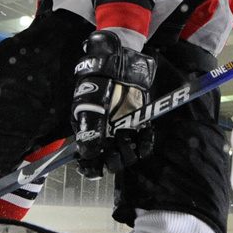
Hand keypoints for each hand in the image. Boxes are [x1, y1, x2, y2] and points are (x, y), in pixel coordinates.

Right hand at [71, 31, 156, 177]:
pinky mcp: (139, 123)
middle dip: (113, 159)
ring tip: (126, 134)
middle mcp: (105, 135)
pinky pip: (144, 143)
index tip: (97, 168)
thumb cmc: (100, 82)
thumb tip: (87, 155)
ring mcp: (122, 130)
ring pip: (128, 156)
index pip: (88, 162)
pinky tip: (143, 134)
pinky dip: (145, 143)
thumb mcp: (91, 106)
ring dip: (129, 151)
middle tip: (115, 144)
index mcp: (88, 132)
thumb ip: (89, 132)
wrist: (120, 64)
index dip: (91, 168)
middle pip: (110, 162)